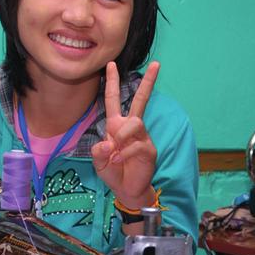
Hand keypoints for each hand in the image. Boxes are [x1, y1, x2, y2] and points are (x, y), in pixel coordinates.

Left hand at [91, 60, 158, 207]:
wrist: (126, 190)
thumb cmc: (113, 172)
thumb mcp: (98, 161)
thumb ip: (97, 151)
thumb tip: (107, 143)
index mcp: (116, 125)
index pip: (113, 100)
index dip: (111, 82)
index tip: (111, 64)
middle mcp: (131, 128)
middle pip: (140, 100)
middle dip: (149, 82)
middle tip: (157, 64)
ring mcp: (142, 138)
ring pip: (135, 123)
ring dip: (122, 136)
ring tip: (116, 152)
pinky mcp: (149, 150)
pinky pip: (137, 145)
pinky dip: (125, 154)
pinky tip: (119, 162)